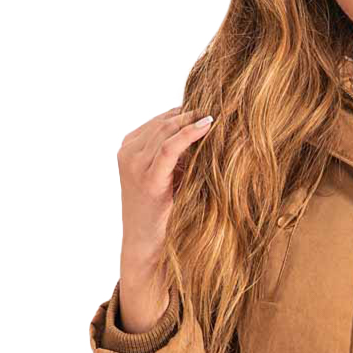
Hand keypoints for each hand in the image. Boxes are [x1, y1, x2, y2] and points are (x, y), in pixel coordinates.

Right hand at [115, 106, 214, 331]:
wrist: (147, 248)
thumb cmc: (164, 217)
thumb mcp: (172, 180)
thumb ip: (182, 159)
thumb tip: (212, 138)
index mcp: (131, 148)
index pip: (162, 120)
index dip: (187, 112)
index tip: (214, 107)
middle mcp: (128, 152)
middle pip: (165, 121)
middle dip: (193, 112)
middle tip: (224, 104)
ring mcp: (134, 163)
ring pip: (167, 130)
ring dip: (194, 120)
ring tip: (221, 113)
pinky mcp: (146, 177)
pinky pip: (169, 147)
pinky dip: (189, 134)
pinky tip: (208, 126)